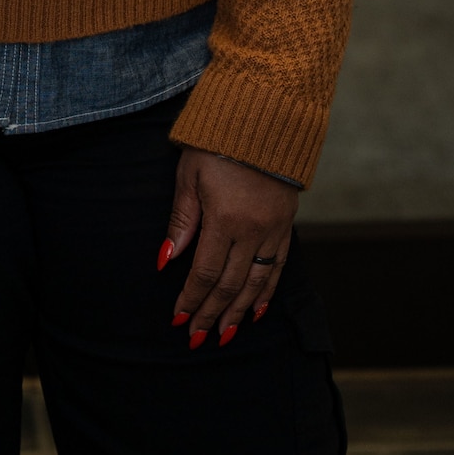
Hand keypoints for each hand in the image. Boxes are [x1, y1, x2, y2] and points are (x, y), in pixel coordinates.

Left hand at [158, 146, 297, 348]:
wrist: (265, 116)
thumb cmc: (217, 141)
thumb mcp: (189, 175)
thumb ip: (182, 220)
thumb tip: (167, 260)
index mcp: (225, 218)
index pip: (205, 272)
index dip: (191, 299)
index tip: (179, 319)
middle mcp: (253, 230)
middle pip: (230, 284)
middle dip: (211, 313)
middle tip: (197, 338)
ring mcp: (273, 229)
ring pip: (256, 282)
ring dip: (238, 311)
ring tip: (225, 335)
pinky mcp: (286, 224)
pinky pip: (278, 266)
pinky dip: (266, 291)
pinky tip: (256, 310)